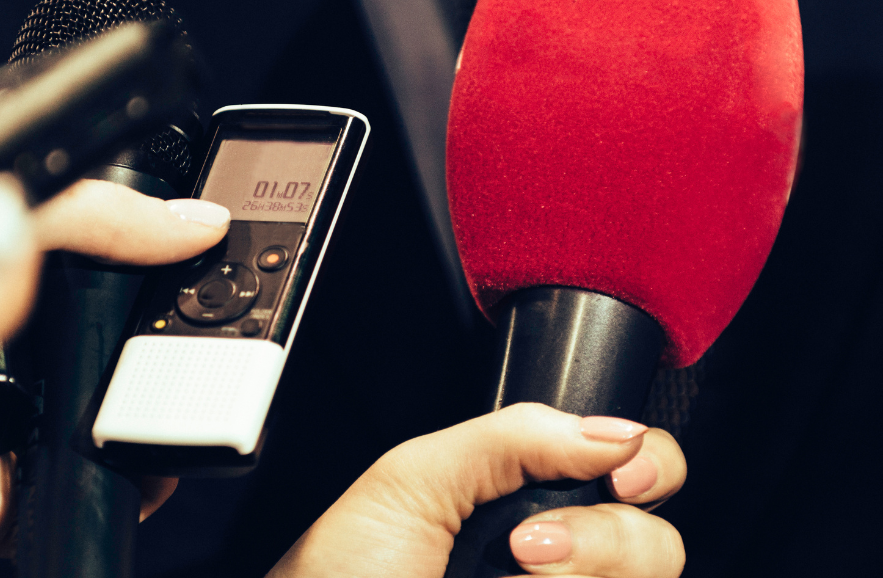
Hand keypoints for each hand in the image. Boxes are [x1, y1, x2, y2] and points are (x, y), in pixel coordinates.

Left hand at [268, 403, 686, 577]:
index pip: (627, 470)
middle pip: (655, 539)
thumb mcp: (414, 478)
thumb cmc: (340, 575)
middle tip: (529, 543)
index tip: (624, 472)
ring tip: (508, 576)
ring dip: (583, 574)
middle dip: (607, 535)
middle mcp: (554, 561)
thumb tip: (618, 431)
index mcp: (523, 500)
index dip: (646, 463)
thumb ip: (515, 437)